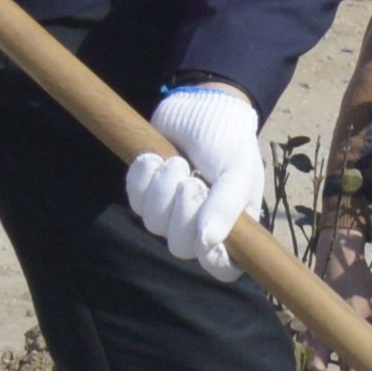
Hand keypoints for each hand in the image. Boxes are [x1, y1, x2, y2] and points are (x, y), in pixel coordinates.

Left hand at [122, 80, 269, 279]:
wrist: (200, 103)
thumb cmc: (228, 140)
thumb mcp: (237, 171)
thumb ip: (227, 207)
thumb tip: (206, 243)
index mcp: (233, 226)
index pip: (223, 267)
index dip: (213, 259)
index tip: (206, 236)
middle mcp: (201, 225)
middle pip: (181, 247)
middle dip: (182, 211)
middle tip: (193, 179)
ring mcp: (170, 211)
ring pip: (153, 224)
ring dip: (161, 189)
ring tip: (176, 161)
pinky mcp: (146, 192)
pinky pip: (134, 200)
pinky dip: (142, 178)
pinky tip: (154, 157)